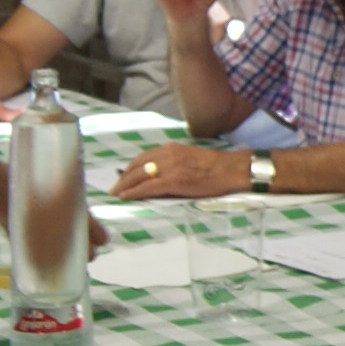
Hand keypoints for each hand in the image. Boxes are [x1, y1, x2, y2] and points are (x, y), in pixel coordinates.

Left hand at [115, 143, 249, 200]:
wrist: (230, 170)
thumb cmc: (215, 167)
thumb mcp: (189, 158)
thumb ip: (172, 163)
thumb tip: (158, 175)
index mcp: (171, 148)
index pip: (143, 157)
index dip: (129, 168)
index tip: (122, 176)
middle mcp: (167, 155)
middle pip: (136, 166)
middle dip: (122, 177)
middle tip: (114, 187)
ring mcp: (169, 168)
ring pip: (138, 176)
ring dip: (124, 185)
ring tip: (116, 193)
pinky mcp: (173, 181)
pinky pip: (147, 187)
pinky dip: (133, 192)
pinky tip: (126, 197)